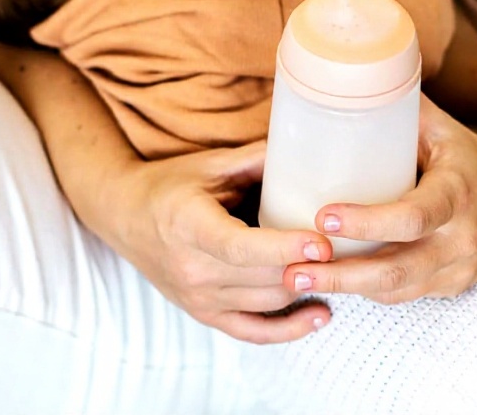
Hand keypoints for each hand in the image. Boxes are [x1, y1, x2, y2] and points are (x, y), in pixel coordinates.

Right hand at [100, 140, 333, 342]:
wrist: (124, 215)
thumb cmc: (170, 184)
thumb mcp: (210, 164)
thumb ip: (258, 159)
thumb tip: (308, 146)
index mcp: (190, 226)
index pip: (242, 247)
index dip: (284, 247)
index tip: (322, 241)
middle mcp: (192, 269)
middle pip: (262, 277)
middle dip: (309, 266)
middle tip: (352, 246)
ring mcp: (198, 297)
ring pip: (266, 301)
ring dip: (306, 287)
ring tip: (345, 268)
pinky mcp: (204, 313)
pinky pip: (252, 331)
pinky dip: (289, 329)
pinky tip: (321, 315)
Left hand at [281, 96, 476, 303]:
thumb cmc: (463, 153)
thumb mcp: (440, 126)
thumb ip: (396, 108)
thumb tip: (345, 74)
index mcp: (459, 191)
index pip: (413, 216)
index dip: (368, 222)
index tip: (323, 214)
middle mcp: (462, 237)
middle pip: (398, 269)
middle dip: (342, 273)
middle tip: (294, 267)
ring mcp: (458, 269)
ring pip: (396, 290)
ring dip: (344, 288)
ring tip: (296, 278)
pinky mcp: (451, 287)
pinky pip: (403, 296)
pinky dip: (364, 291)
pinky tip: (330, 282)